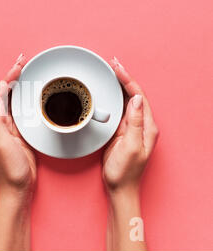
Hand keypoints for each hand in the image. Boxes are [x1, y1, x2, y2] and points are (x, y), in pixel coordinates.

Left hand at [0, 54, 35, 201]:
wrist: (18, 189)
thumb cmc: (9, 170)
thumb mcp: (2, 143)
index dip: (8, 78)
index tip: (19, 66)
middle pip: (4, 94)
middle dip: (12, 76)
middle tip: (23, 60)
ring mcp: (8, 128)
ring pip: (12, 100)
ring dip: (18, 85)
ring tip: (25, 69)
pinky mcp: (19, 134)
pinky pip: (20, 111)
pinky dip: (24, 98)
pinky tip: (29, 92)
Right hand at [103, 57, 158, 194]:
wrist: (119, 187)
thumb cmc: (125, 171)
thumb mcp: (131, 147)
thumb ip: (134, 123)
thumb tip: (134, 99)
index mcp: (146, 126)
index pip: (138, 96)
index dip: (128, 80)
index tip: (116, 68)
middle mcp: (140, 124)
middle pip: (132, 94)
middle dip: (123, 77)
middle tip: (111, 63)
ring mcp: (130, 127)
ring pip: (124, 100)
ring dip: (117, 85)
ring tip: (109, 71)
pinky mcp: (120, 131)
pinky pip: (116, 109)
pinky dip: (111, 97)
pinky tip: (105, 92)